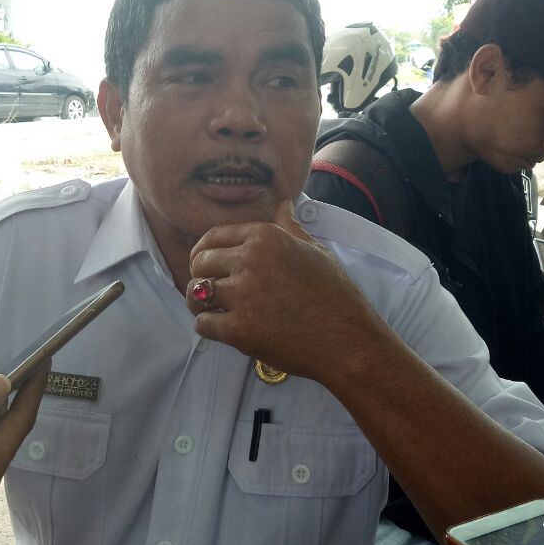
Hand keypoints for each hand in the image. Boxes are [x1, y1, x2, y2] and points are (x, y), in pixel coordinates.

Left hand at [186, 199, 385, 383]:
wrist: (347, 340)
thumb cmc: (335, 295)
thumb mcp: (314, 250)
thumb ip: (289, 227)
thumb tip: (283, 204)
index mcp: (265, 236)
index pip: (213, 236)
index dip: (204, 251)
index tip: (206, 263)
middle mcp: (249, 260)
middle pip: (200, 262)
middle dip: (200, 275)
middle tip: (211, 290)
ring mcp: (242, 295)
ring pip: (196, 293)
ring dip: (199, 302)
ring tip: (213, 309)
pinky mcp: (239, 329)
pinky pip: (203, 324)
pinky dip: (208, 327)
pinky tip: (223, 328)